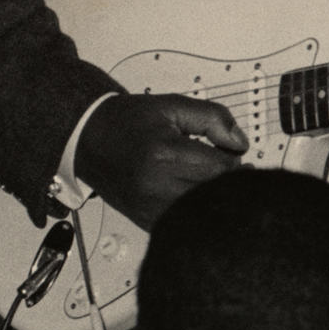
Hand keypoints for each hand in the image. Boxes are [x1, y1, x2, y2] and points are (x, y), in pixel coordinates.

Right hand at [72, 93, 248, 230]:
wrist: (88, 138)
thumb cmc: (129, 122)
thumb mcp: (173, 106)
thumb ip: (213, 118)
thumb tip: (240, 142)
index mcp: (163, 154)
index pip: (220, 168)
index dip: (234, 158)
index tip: (232, 151)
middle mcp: (154, 185)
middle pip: (214, 193)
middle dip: (228, 180)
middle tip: (227, 166)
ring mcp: (148, 207)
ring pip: (202, 213)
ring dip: (214, 198)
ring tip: (211, 179)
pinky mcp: (145, 221)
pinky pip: (183, 224)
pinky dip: (195, 211)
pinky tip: (194, 193)